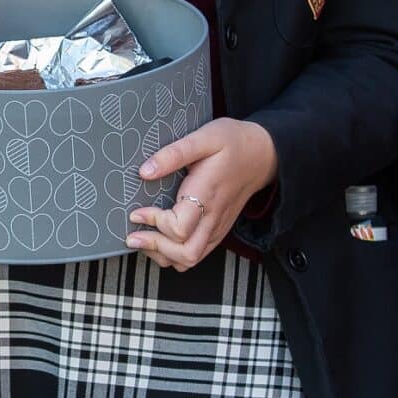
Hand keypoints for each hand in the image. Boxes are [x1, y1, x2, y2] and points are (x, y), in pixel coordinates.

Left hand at [125, 118, 277, 269]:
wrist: (263, 153)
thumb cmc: (233, 143)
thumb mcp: (204, 137)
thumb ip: (174, 153)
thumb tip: (145, 171)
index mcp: (207, 194)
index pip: (180, 228)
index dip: (154, 223)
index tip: (137, 212)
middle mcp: (213, 217)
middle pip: (186, 254)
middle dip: (155, 249)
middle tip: (133, 236)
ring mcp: (217, 227)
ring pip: (191, 260)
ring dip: (164, 256)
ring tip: (144, 241)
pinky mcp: (218, 229)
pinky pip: (198, 254)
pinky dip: (175, 255)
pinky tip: (160, 241)